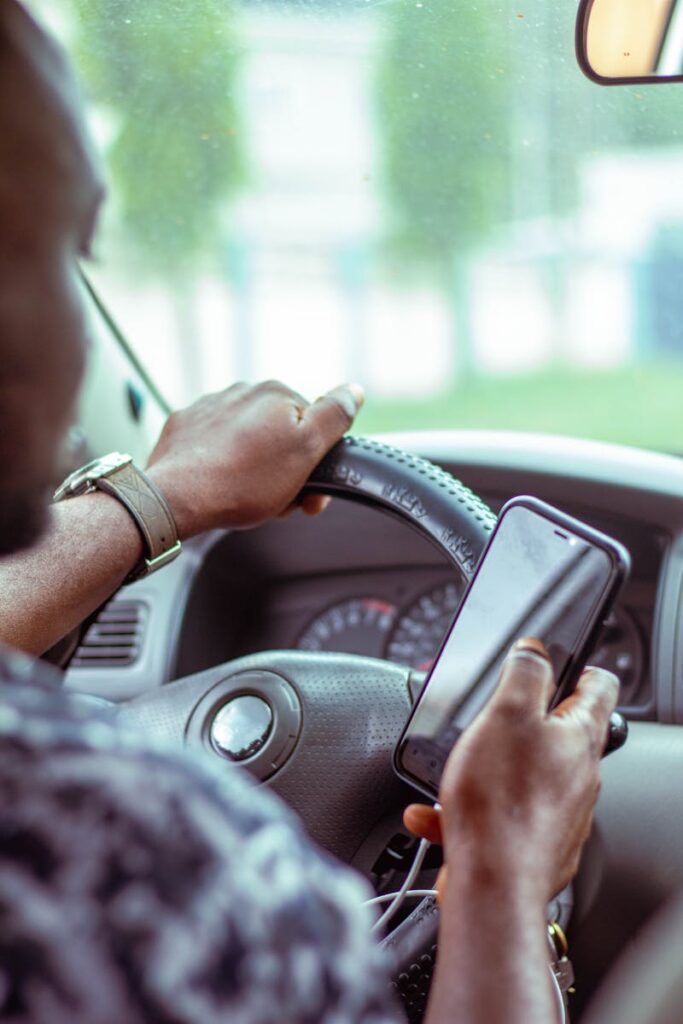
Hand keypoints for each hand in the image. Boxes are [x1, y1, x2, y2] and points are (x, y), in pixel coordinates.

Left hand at [145, 380, 363, 537]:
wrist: (176, 498)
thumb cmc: (243, 481)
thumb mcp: (306, 450)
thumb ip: (334, 415)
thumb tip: (354, 390)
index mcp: (276, 393)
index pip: (312, 426)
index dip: (316, 464)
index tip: (308, 495)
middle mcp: (242, 391)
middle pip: (279, 434)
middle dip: (285, 469)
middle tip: (279, 503)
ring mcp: (210, 407)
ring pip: (248, 441)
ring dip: (255, 468)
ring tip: (247, 498)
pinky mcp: (185, 426)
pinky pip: (215, 445)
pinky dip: (222, 464)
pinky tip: (221, 485)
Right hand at [405, 638, 618, 902]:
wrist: (492, 884)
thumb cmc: (502, 802)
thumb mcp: (506, 714)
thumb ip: (524, 674)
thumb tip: (535, 651)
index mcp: (580, 737)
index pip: (600, 687)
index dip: (581, 667)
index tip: (563, 662)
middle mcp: (578, 776)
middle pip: (557, 733)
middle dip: (519, 720)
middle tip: (492, 712)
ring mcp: (556, 814)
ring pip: (521, 775)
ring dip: (485, 766)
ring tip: (455, 768)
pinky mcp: (531, 844)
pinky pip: (496, 815)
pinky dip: (463, 809)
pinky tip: (434, 813)